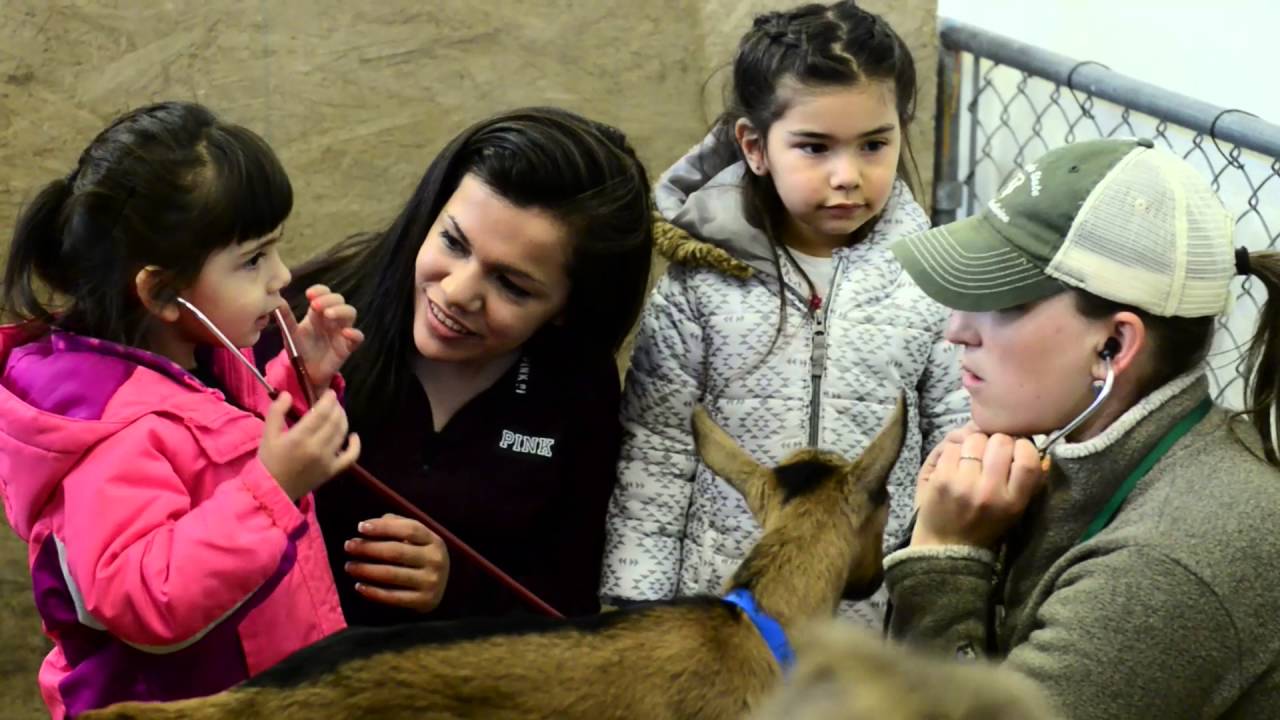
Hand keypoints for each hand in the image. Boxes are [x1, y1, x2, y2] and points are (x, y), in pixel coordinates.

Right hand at [259, 390, 360, 500]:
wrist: (273, 489)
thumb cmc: (270, 459)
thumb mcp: (268, 434)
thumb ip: (276, 411)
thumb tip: (287, 394)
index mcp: (299, 437)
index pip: (321, 412)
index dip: (329, 399)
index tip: (329, 393)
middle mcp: (317, 448)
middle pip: (334, 421)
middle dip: (336, 407)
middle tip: (333, 401)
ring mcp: (327, 460)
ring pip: (342, 433)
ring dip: (343, 419)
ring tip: (338, 412)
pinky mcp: (332, 471)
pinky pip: (351, 457)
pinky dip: (356, 445)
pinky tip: (354, 436)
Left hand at [288, 285, 363, 393]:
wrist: (306, 372)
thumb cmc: (300, 350)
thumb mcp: (290, 333)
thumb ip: (286, 318)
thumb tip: (278, 301)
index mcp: (318, 313)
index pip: (324, 294)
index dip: (320, 291)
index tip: (309, 294)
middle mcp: (332, 319)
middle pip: (339, 300)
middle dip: (329, 299)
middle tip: (315, 306)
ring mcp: (341, 331)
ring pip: (350, 313)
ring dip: (341, 310)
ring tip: (328, 314)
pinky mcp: (348, 346)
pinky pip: (358, 337)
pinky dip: (355, 333)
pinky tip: (346, 333)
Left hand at [344, 513, 449, 612]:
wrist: (444, 588)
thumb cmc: (423, 558)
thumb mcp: (418, 539)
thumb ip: (398, 525)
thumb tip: (372, 523)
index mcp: (434, 541)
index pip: (409, 529)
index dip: (383, 527)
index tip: (360, 527)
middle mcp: (435, 560)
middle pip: (397, 552)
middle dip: (369, 548)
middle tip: (348, 546)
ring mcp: (430, 582)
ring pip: (392, 574)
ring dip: (366, 570)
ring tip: (349, 566)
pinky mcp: (423, 601)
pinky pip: (393, 597)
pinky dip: (373, 592)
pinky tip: (359, 586)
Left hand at [912, 429, 1044, 548]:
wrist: (946, 546)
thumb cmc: (984, 524)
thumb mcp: (1015, 509)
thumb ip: (1026, 478)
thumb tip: (1026, 439)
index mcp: (1013, 502)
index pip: (1028, 459)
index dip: (1023, 447)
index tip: (1015, 451)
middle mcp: (990, 492)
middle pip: (1001, 441)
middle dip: (997, 442)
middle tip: (991, 454)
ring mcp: (963, 484)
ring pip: (975, 439)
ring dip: (975, 443)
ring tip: (972, 458)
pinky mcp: (941, 479)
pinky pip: (953, 446)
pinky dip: (955, 450)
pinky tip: (955, 464)